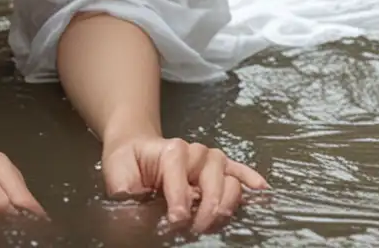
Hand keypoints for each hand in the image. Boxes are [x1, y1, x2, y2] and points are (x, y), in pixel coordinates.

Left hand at [101, 134, 267, 234]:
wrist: (135, 148)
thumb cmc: (128, 162)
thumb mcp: (117, 173)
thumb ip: (124, 189)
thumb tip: (130, 207)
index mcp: (171, 150)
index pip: (180, 174)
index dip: (179, 199)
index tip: (176, 220)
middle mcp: (195, 153)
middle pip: (212, 178)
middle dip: (207, 207)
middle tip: (196, 229)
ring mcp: (210, 160)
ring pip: (229, 179)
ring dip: (226, 203)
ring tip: (216, 222)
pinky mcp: (219, 168)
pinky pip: (239, 171)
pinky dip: (251, 180)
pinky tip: (262, 191)